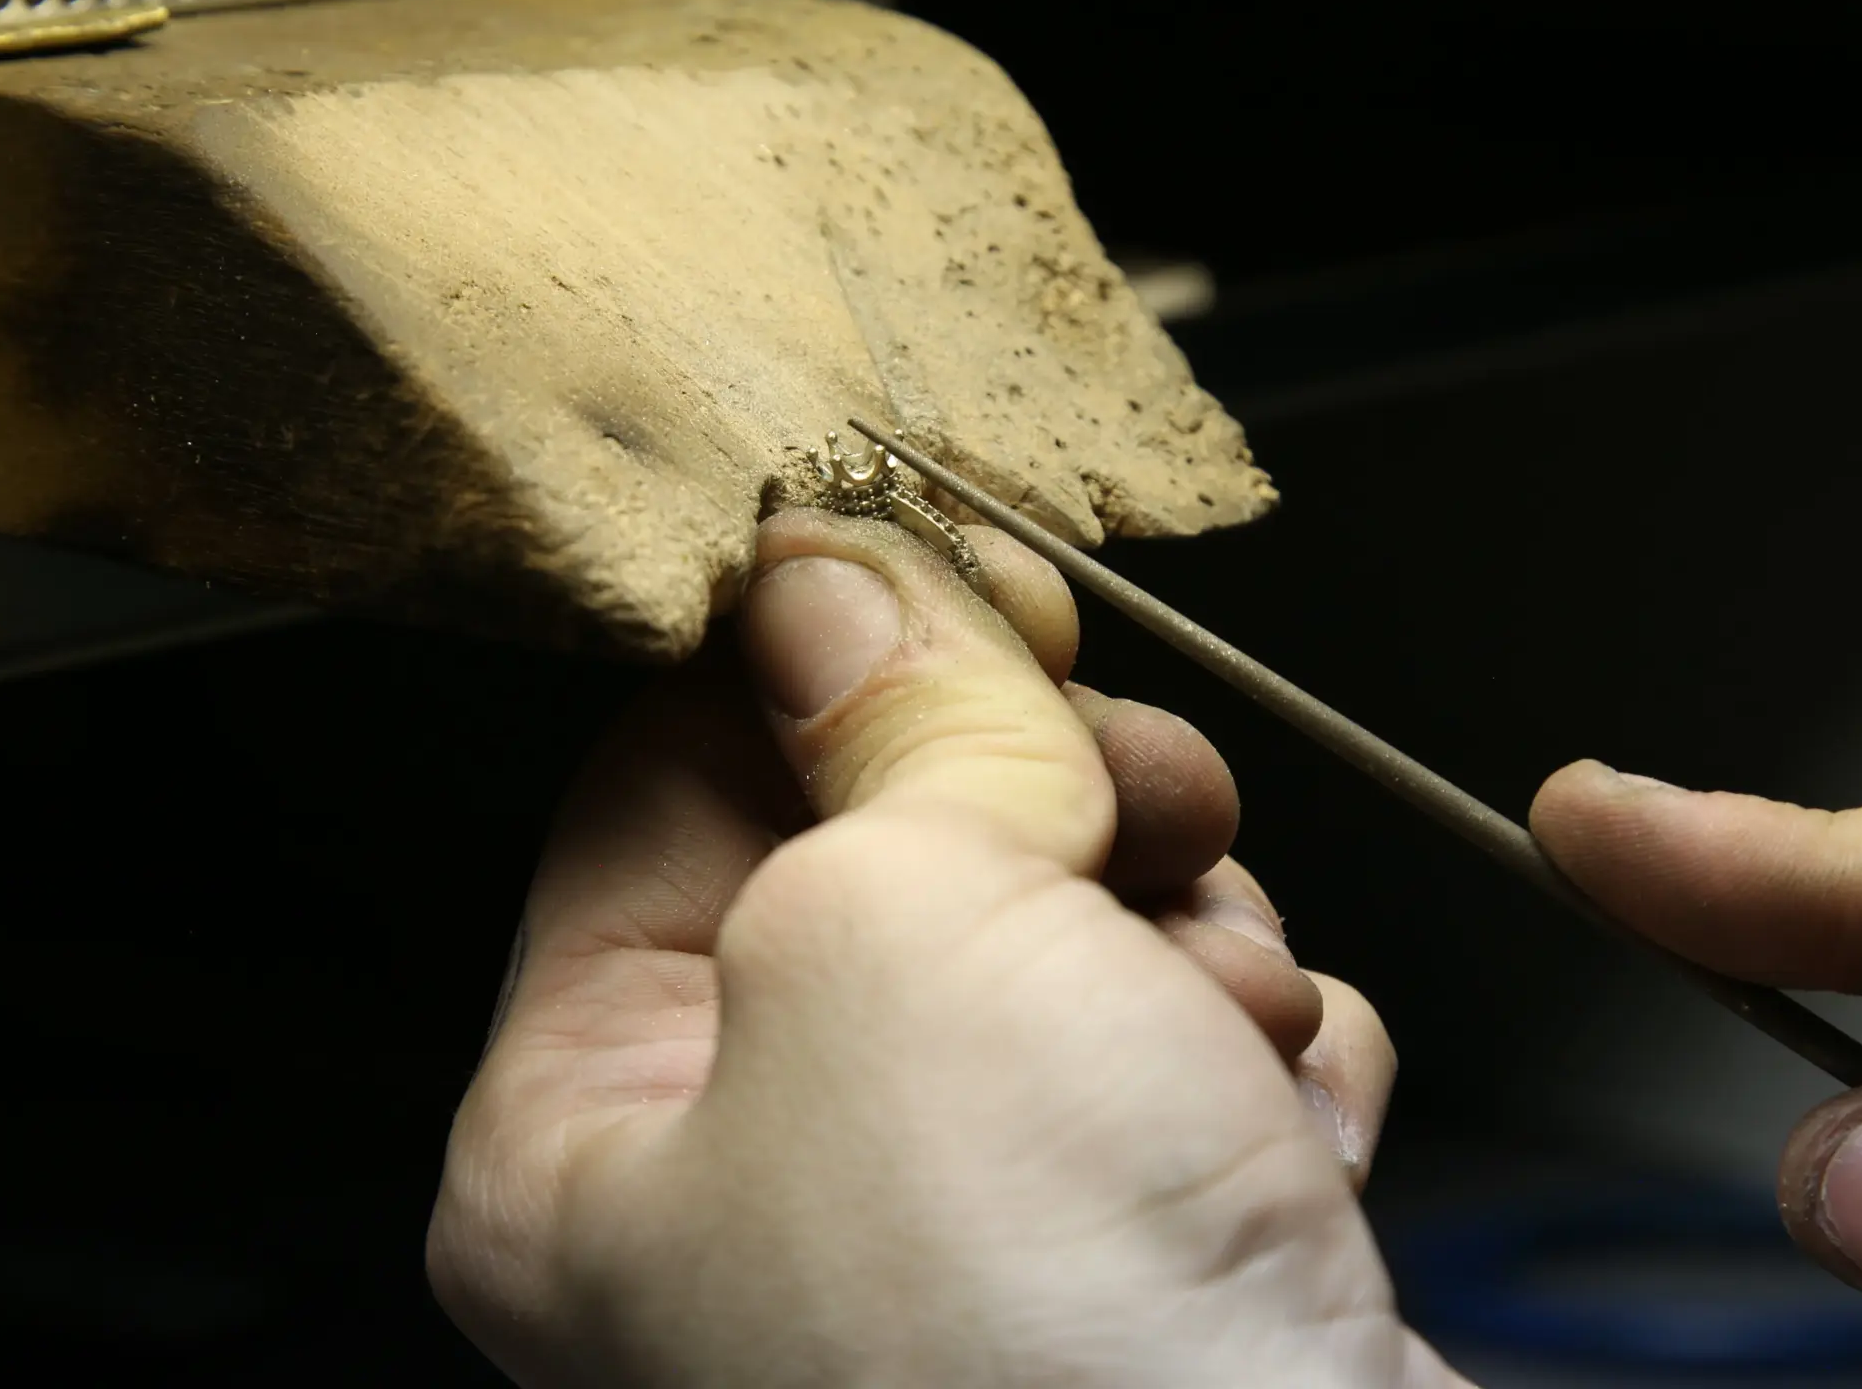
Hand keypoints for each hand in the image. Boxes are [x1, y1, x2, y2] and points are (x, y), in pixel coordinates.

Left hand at [427, 510, 1465, 1387]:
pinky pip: (1191, 1069)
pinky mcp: (1135, 1277)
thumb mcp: (903, 930)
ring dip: (1173, 934)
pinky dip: (1257, 1065)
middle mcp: (755, 1202)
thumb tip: (842, 571)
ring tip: (1208, 1010)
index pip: (660, 783)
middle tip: (1121, 779)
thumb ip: (880, 721)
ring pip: (1067, 944)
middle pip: (888, 850)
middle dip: (1038, 795)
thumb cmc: (1032, 1357)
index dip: (816, 646)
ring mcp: (958, 1246)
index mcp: (589, 1137)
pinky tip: (1272, 1131)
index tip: (933, 552)